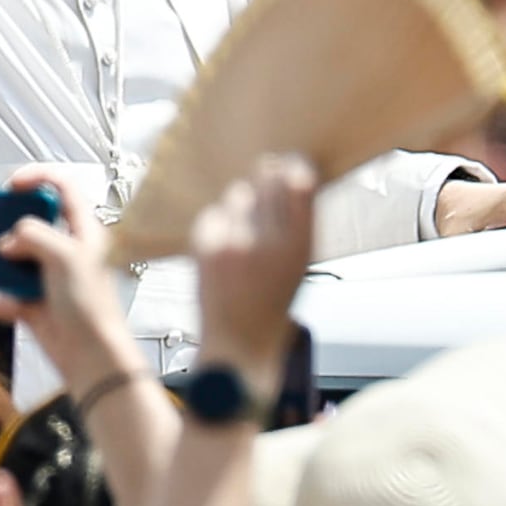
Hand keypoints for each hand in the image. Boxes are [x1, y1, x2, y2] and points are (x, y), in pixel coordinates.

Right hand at [0, 169, 142, 395]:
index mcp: (84, 232)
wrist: (91, 357)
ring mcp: (47, 280)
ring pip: (10, 263)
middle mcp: (66, 252)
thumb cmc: (91, 305)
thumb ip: (33, 236)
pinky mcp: (32, 305)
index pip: (66, 189)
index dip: (40, 178)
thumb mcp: (66, 255)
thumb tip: (8, 243)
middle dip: (7, 224)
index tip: (11, 185)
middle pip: (33, 226)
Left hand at [192, 155, 317, 380]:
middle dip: (268, 179)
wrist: (239, 341)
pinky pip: (214, 211)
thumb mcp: (301, 262)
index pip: (300, 183)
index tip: (293, 164)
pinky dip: (221, 220)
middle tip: (268, 185)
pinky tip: (227, 244)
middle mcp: (267, 240)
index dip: (296, 167)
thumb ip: (299, 221)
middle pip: (266, 178)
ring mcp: (232, 240)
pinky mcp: (204, 243)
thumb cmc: (274, 301)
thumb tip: (289, 172)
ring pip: (238, 192)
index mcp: (300, 245)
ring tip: (246, 230)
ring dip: (243, 202)